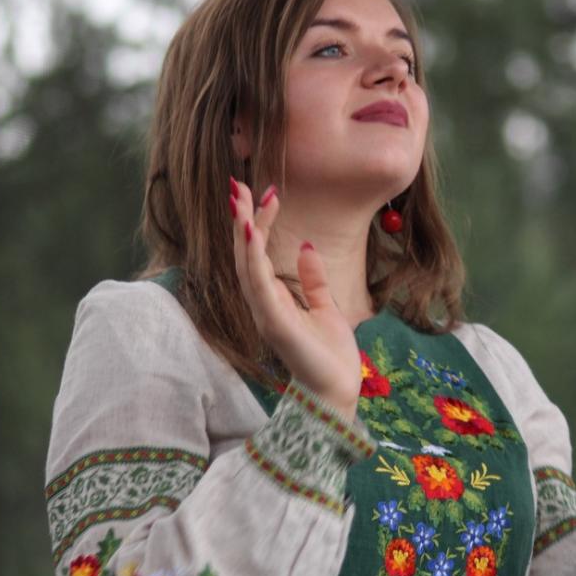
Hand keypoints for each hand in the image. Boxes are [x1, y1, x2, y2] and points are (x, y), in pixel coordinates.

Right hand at [230, 179, 361, 420]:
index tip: (268, 191)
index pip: (258, 253)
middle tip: (238, 185)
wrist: (338, 391)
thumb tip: (307, 248)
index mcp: (271, 299)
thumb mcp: (326, 306)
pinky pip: (258, 284)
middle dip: (241, 219)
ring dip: (243, 231)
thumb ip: (312, 280)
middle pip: (244, 253)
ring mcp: (264, 313)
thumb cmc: (329, 355)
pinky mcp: (273, 322)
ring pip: (245, 264)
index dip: (259, 222)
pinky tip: (252, 232)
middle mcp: (261, 304)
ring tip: (241, 200)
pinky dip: (253, 256)